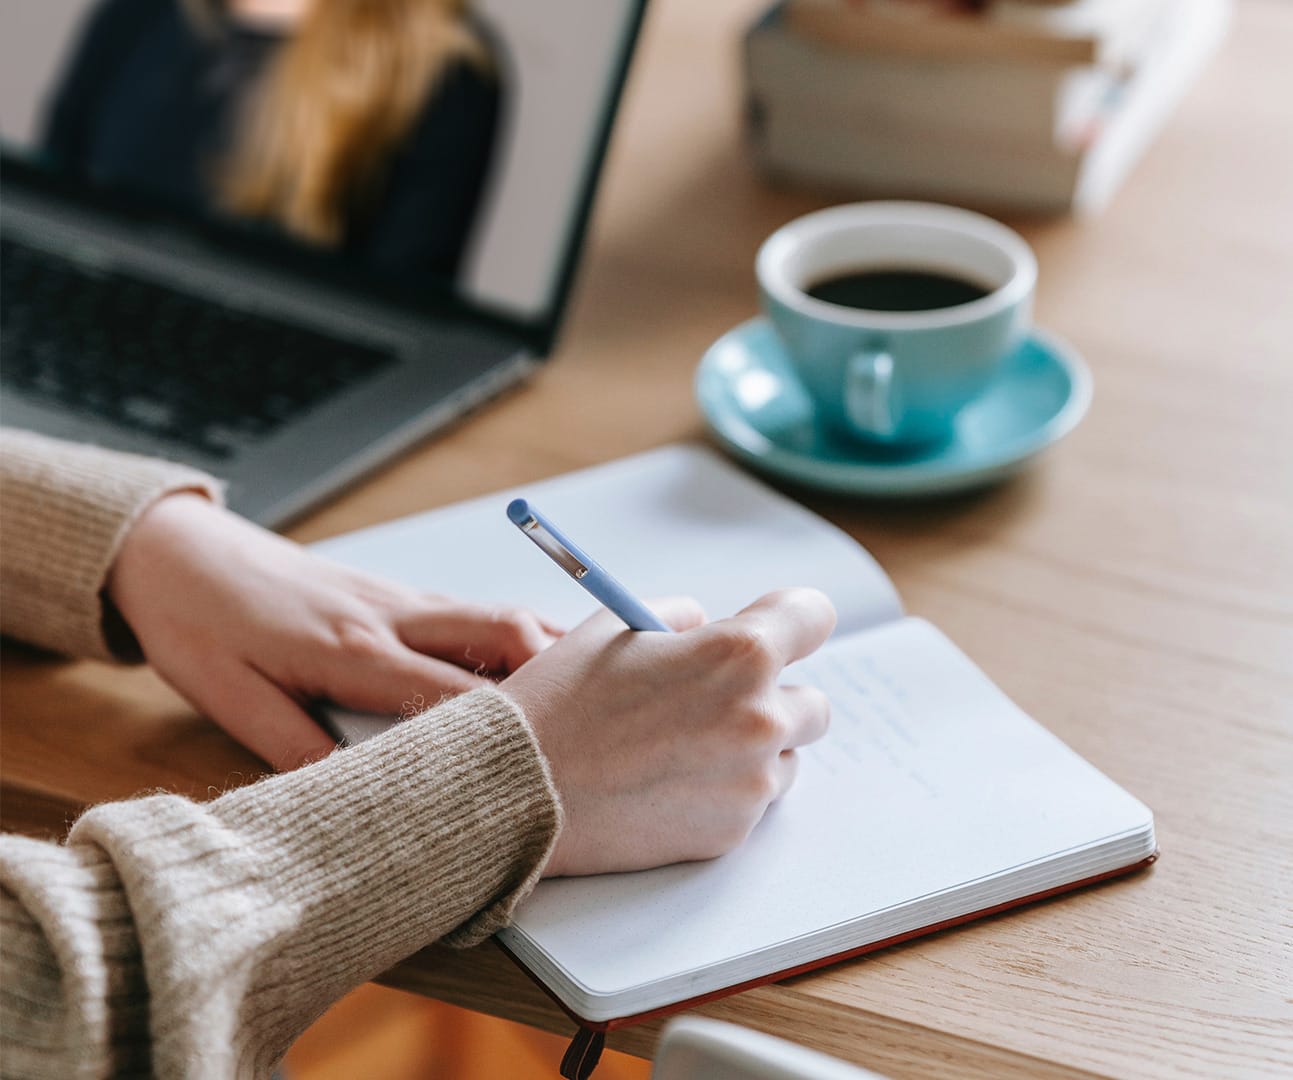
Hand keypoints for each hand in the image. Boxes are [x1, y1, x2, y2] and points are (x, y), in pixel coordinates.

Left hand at [107, 493, 560, 769]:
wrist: (184, 555)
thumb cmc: (203, 627)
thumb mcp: (232, 698)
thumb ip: (298, 748)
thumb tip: (363, 795)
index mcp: (352, 647)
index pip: (453, 690)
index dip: (510, 723)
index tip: (555, 755)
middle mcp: (391, 615)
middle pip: (501, 631)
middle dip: (559, 668)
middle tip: (607, 711)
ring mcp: (400, 597)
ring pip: (498, 614)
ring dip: (549, 644)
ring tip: (598, 683)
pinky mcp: (398, 593)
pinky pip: (475, 611)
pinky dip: (520, 632)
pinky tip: (541, 655)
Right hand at [500, 588, 835, 875]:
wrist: (518, 791)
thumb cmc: (560, 702)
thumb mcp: (615, 627)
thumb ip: (679, 618)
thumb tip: (707, 626)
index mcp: (738, 655)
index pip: (813, 617)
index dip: (792, 618)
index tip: (778, 627)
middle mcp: (760, 719)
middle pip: (813, 702)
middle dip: (774, 696)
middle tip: (717, 699)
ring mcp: (750, 782)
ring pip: (785, 757)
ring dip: (753, 748)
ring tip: (682, 745)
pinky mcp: (731, 831)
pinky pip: (750, 801)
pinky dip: (723, 789)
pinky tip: (667, 780)